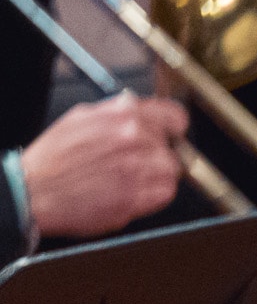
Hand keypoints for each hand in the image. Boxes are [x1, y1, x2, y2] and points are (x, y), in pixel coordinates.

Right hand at [21, 96, 185, 241]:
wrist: (37, 189)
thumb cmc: (54, 157)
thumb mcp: (81, 118)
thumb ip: (114, 113)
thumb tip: (133, 108)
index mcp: (122, 114)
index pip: (174, 116)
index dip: (174, 128)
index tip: (172, 135)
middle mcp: (134, 137)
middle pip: (171, 146)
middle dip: (156, 154)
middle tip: (135, 162)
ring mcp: (139, 166)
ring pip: (172, 170)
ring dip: (157, 175)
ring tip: (131, 178)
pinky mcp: (140, 195)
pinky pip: (166, 192)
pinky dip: (155, 193)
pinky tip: (133, 191)